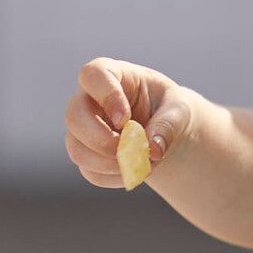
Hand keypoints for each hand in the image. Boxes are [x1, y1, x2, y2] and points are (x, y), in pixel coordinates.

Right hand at [63, 57, 192, 188]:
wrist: (164, 132)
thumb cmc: (168, 109)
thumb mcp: (178, 110)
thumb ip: (167, 125)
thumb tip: (153, 150)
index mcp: (110, 75)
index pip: (92, 75)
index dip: (105, 96)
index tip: (125, 119)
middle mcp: (87, 100)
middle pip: (74, 116)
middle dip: (101, 139)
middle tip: (130, 150)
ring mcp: (82, 129)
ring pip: (77, 149)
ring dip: (109, 164)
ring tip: (141, 164)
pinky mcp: (86, 154)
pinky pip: (90, 172)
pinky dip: (115, 177)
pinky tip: (135, 171)